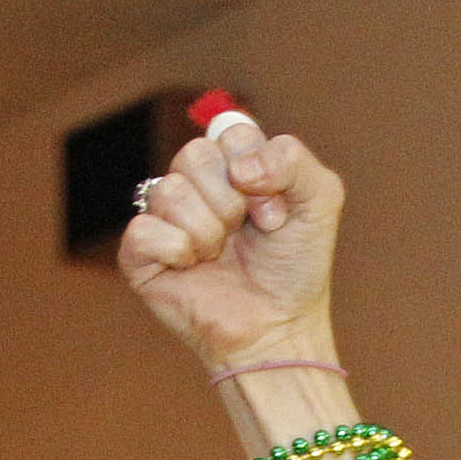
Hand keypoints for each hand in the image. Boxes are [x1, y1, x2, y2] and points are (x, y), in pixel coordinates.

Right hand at [120, 112, 342, 371]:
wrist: (277, 328)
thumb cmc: (295, 268)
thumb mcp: (320, 200)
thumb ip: (293, 158)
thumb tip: (239, 168)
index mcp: (234, 165)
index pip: (230, 131)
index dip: (254, 168)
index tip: (274, 211)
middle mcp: (197, 186)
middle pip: (195, 154)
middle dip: (231, 201)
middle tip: (246, 234)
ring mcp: (165, 218)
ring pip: (170, 191)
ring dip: (208, 231)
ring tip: (221, 256)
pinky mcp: (140, 254)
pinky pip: (144, 229)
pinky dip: (177, 251)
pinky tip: (193, 269)